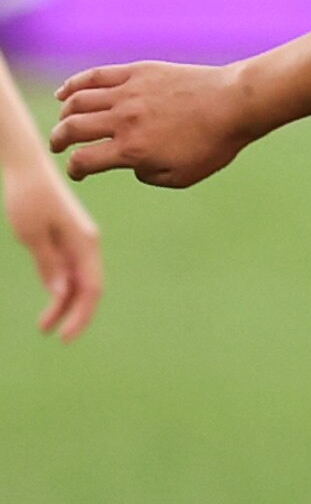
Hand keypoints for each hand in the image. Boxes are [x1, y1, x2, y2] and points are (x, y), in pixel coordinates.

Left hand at [4, 150, 99, 339]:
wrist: (26, 167)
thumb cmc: (28, 197)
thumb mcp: (32, 234)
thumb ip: (49, 264)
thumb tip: (61, 294)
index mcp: (85, 243)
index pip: (91, 289)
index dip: (81, 315)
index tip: (64, 336)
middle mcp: (87, 245)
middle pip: (87, 289)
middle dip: (73, 315)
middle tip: (56, 336)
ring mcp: (78, 244)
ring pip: (76, 283)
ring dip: (62, 305)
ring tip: (43, 326)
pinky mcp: (66, 241)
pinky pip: (68, 271)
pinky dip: (59, 289)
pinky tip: (49, 301)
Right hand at [54, 61, 260, 189]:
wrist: (235, 104)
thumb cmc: (214, 144)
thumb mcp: (183, 176)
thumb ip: (148, 176)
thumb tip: (130, 166)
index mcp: (132, 150)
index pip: (84, 161)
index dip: (75, 170)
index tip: (78, 172)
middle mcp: (123, 120)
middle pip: (72, 128)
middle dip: (58, 140)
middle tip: (58, 145)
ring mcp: (127, 93)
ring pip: (78, 101)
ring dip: (65, 113)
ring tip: (65, 120)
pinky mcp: (135, 72)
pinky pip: (94, 76)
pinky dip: (74, 84)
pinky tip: (65, 93)